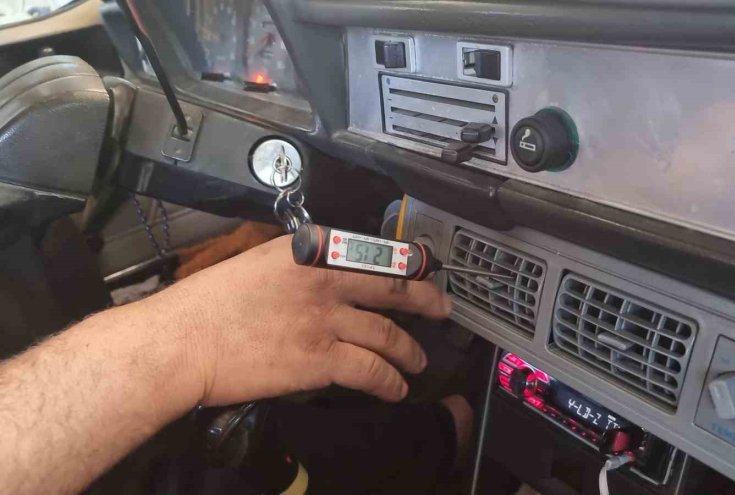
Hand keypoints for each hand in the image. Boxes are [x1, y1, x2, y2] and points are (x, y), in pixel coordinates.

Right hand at [143, 234, 451, 406]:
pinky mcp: (322, 360)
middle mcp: (326, 280)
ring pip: (388, 334)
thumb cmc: (208, 304)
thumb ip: (297, 266)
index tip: (421, 271)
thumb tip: (323, 276)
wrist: (184, 342)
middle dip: (425, 300)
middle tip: (442, 308)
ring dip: (410, 351)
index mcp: (309, 251)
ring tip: (418, 361)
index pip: (372, 252)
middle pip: (393, 287)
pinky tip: (396, 388)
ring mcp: (327, 320)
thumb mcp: (258, 264)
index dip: (406, 263)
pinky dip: (389, 381)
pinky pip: (372, 371)